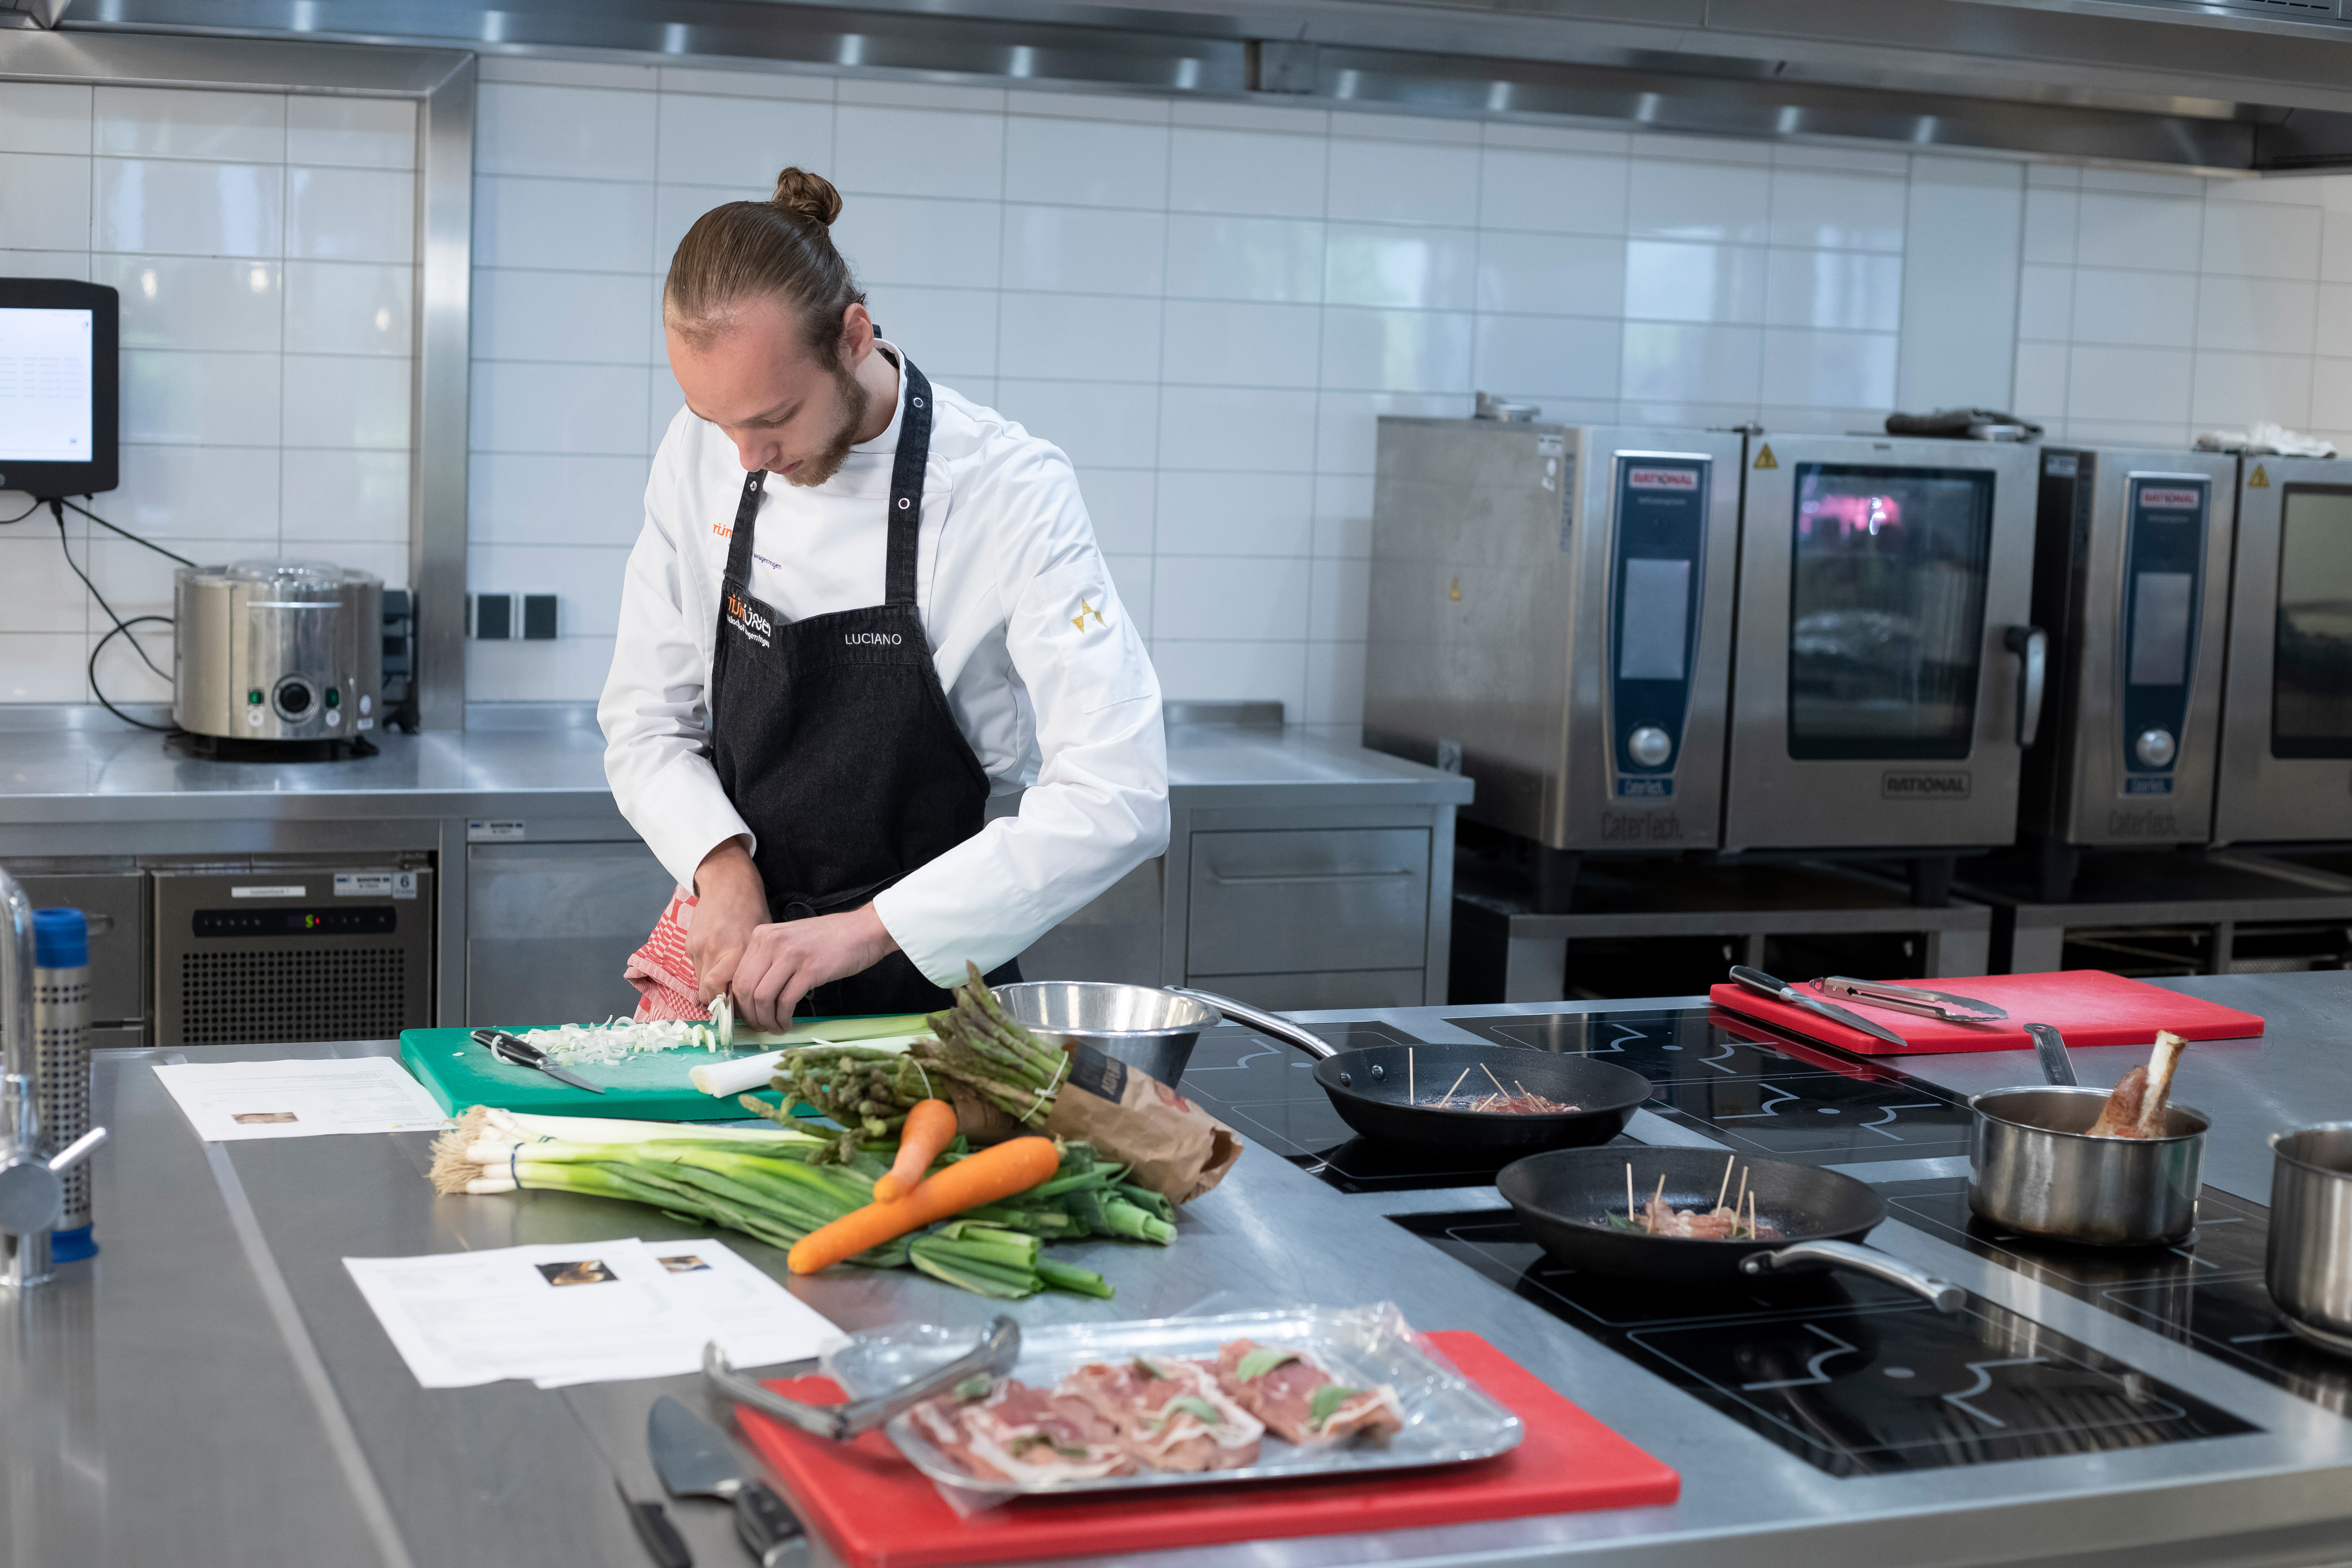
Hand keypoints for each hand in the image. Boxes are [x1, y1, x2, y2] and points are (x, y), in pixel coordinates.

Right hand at [688, 837, 767, 1006]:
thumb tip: (751, 997)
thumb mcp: (760, 941)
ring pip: (699, 982)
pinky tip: (717, 957)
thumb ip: (753, 968)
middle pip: (708, 993)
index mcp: (738, 952)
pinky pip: (695, 967)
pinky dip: (705, 969)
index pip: (725, 994)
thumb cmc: (752, 912)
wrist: (728, 884)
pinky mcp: (688, 943)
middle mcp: (715, 952)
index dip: (730, 1008)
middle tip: (730, 1003)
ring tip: (726, 978)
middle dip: (717, 1002)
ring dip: (711, 986)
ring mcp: (698, 947)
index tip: (739, 1013)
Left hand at [731, 904, 899, 1030]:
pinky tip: (788, 1023)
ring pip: (763, 998)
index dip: (740, 1003)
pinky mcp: (809, 970)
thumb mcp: (790, 941)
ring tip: (777, 1027)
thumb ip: (769, 960)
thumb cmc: (829, 940)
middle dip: (751, 1015)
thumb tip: (752, 995)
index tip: (749, 1016)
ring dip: (767, 1020)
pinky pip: (786, 1002)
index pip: (738, 976)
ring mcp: (790, 955)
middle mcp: (771, 942)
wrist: (863, 930)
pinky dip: (783, 1018)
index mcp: (762, 935)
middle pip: (746, 989)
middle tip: (761, 1026)